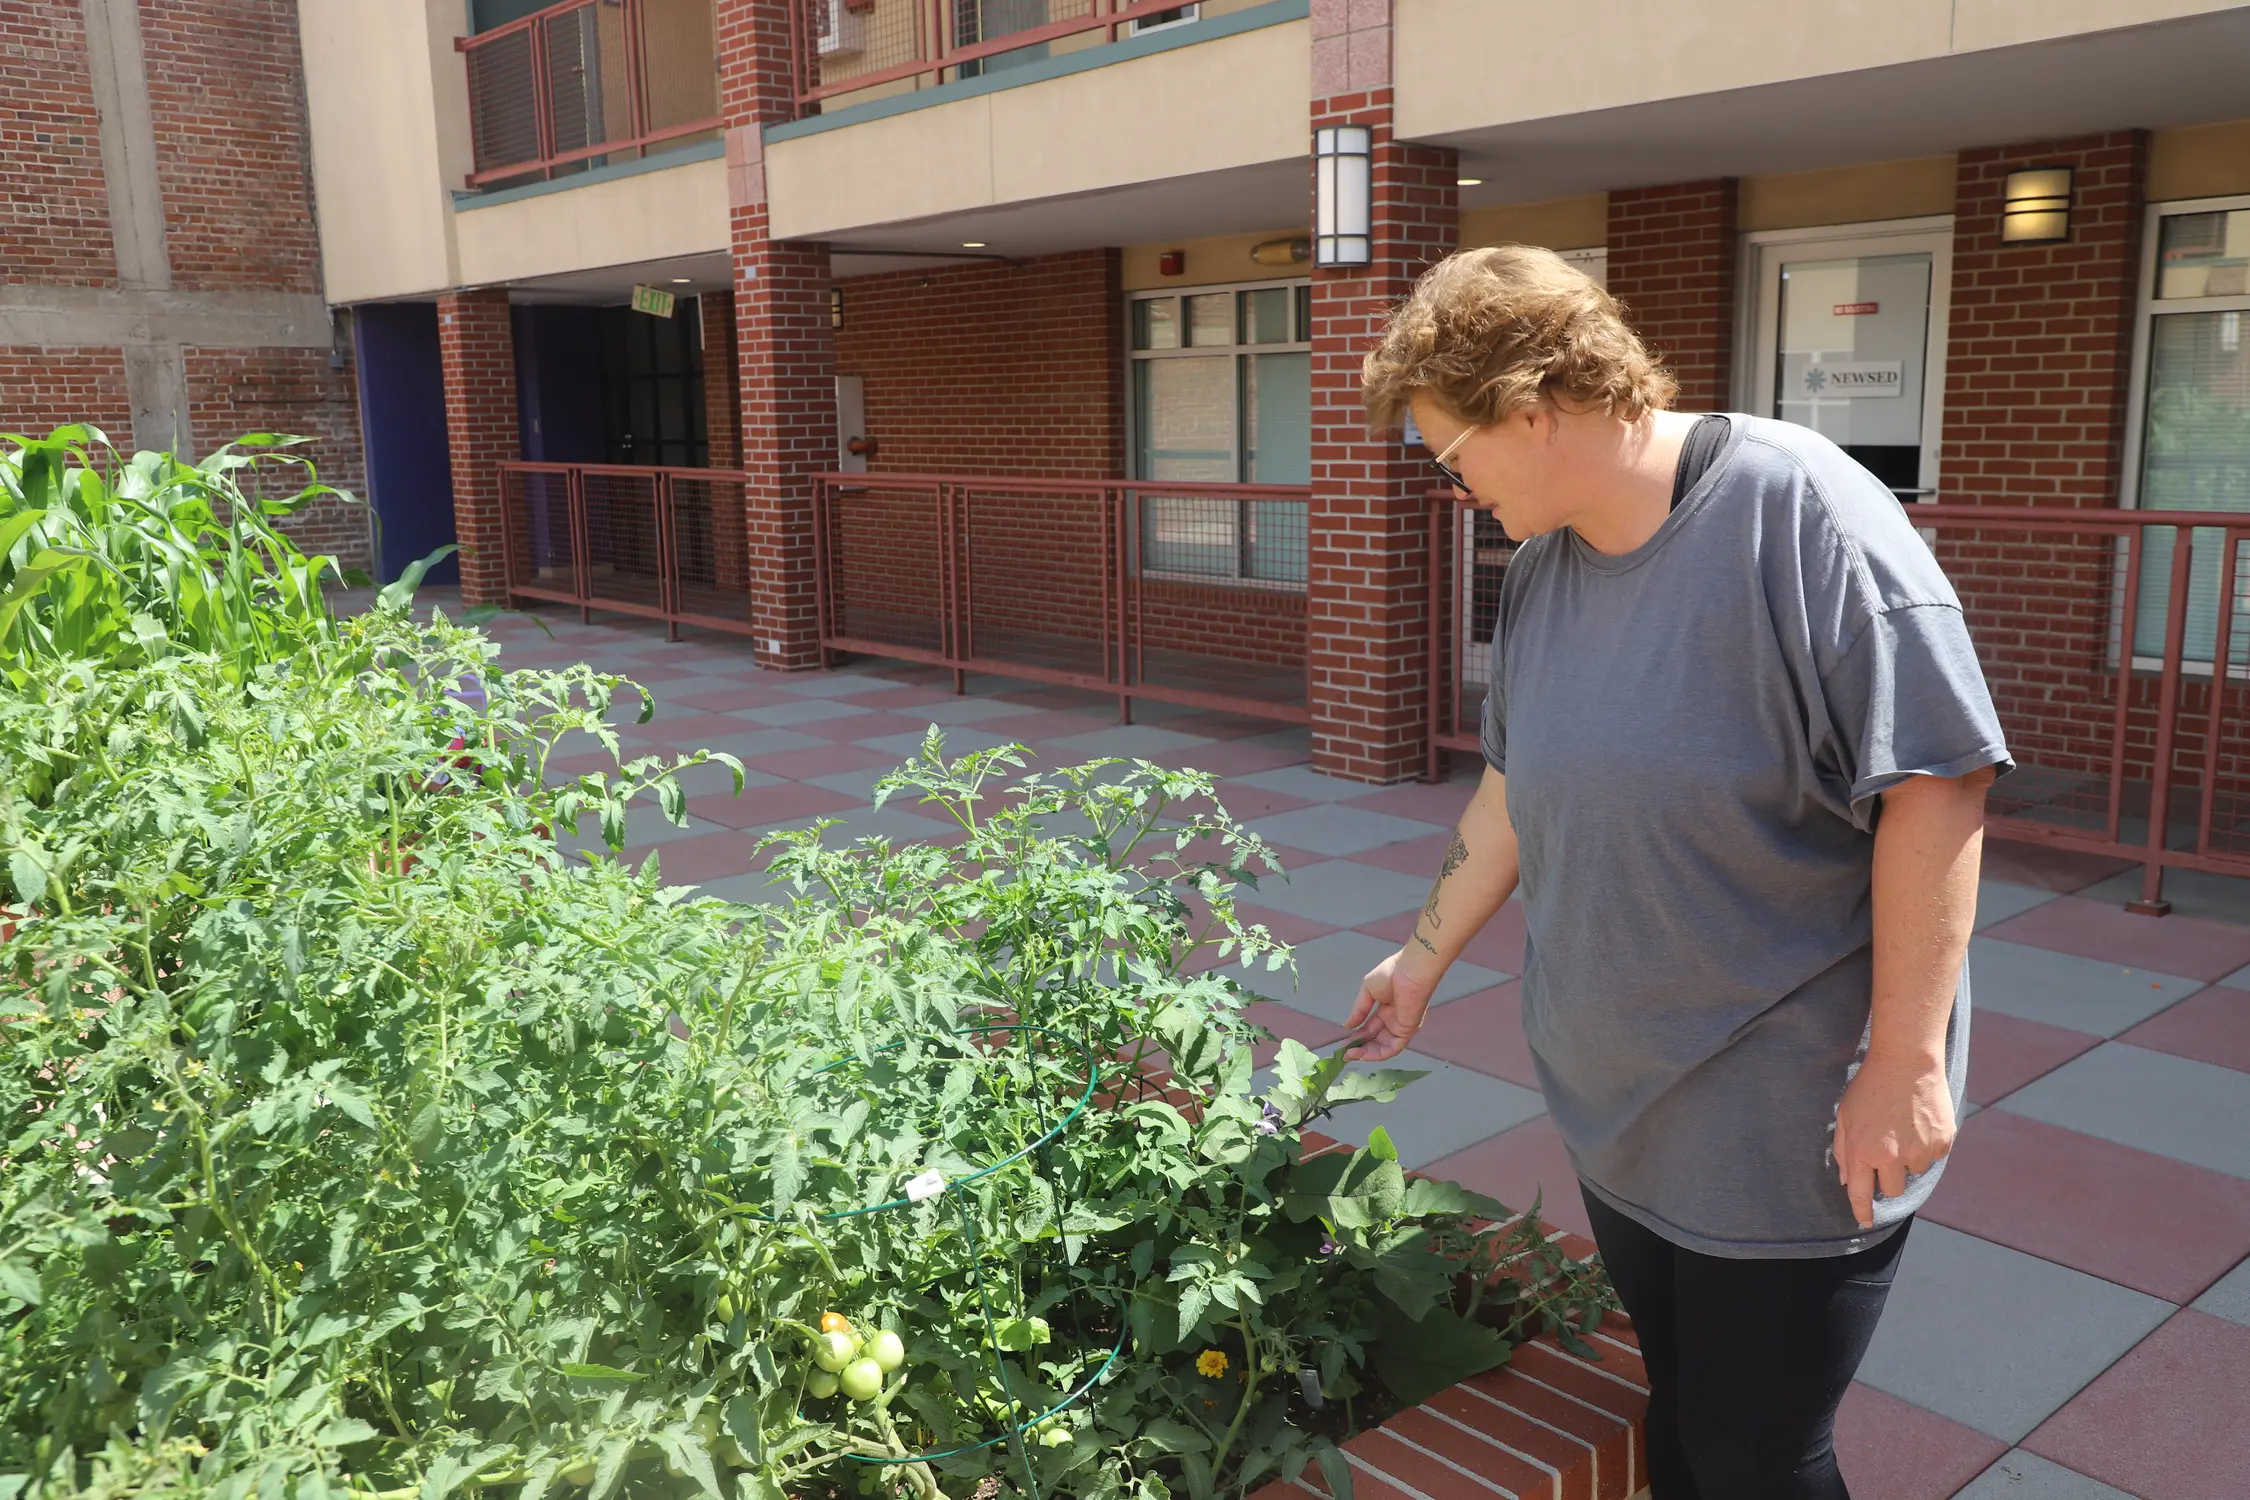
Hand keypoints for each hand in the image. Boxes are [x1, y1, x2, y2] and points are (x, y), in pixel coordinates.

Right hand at [1343, 949, 1439, 1061]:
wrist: (1409, 971)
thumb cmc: (1391, 974)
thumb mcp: (1367, 991)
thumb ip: (1359, 1010)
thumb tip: (1348, 1025)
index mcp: (1385, 1009)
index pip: (1370, 1028)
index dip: (1356, 1037)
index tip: (1343, 1044)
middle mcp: (1393, 1021)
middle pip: (1376, 1040)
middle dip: (1360, 1048)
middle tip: (1345, 1053)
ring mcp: (1401, 1027)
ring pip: (1384, 1047)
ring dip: (1367, 1053)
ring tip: (1351, 1054)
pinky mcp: (1407, 1031)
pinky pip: (1393, 1048)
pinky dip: (1379, 1054)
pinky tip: (1364, 1054)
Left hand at [1834, 1050, 1956, 1229]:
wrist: (1906, 1061)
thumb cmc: (1870, 1087)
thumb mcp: (1845, 1116)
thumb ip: (1843, 1151)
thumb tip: (1848, 1181)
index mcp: (1863, 1151)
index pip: (1861, 1194)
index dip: (1863, 1212)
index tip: (1865, 1222)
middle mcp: (1892, 1157)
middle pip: (1893, 1189)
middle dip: (1889, 1176)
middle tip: (1887, 1150)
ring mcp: (1920, 1151)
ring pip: (1915, 1172)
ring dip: (1909, 1158)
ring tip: (1904, 1127)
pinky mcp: (1942, 1142)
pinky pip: (1933, 1157)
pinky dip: (1927, 1145)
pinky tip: (1919, 1122)